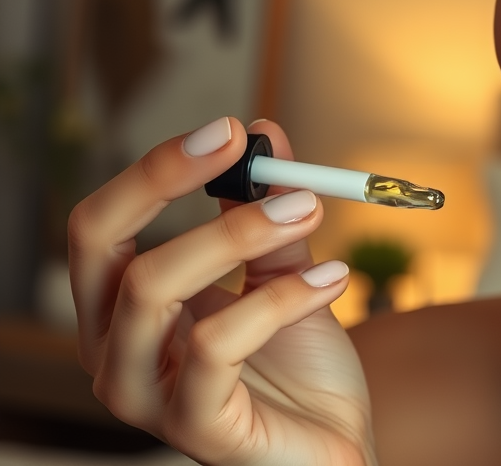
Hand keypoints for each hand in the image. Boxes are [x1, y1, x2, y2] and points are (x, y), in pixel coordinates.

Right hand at [68, 117, 375, 465]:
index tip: (228, 129)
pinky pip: (218, 346)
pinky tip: (333, 278)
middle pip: (105, 249)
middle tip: (247, 148)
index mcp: (124, 309)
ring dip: (240, 232)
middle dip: (166, 182)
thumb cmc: (295, 363)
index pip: (101, 226)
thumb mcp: (281, 272)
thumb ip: (267, 212)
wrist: (333, 440)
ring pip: (154, 289)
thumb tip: (265, 135)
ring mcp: (147, 396)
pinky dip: (281, 297)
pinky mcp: (195, 428)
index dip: (155, 169)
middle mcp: (116, 351)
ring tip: (311, 207)